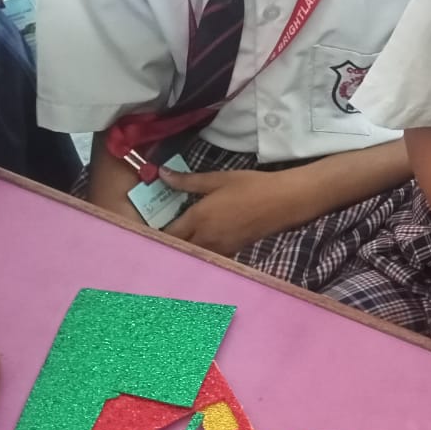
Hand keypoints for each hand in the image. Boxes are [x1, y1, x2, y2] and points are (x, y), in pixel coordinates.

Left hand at [161, 167, 307, 256]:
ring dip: (183, 249)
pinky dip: (199, 251)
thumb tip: (162, 174)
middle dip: (167, 243)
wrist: (284, 202)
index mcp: (199, 219)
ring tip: (177, 238)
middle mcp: (206, 238)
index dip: (155, 233)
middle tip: (158, 233)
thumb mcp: (218, 179)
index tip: (146, 228)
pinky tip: (199, 241)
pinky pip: (208, 255)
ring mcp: (220, 248)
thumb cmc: (251, 186)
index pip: (168, 234)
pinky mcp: (232, 251)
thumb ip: (187, 181)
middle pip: (178, 248)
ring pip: (192, 255)